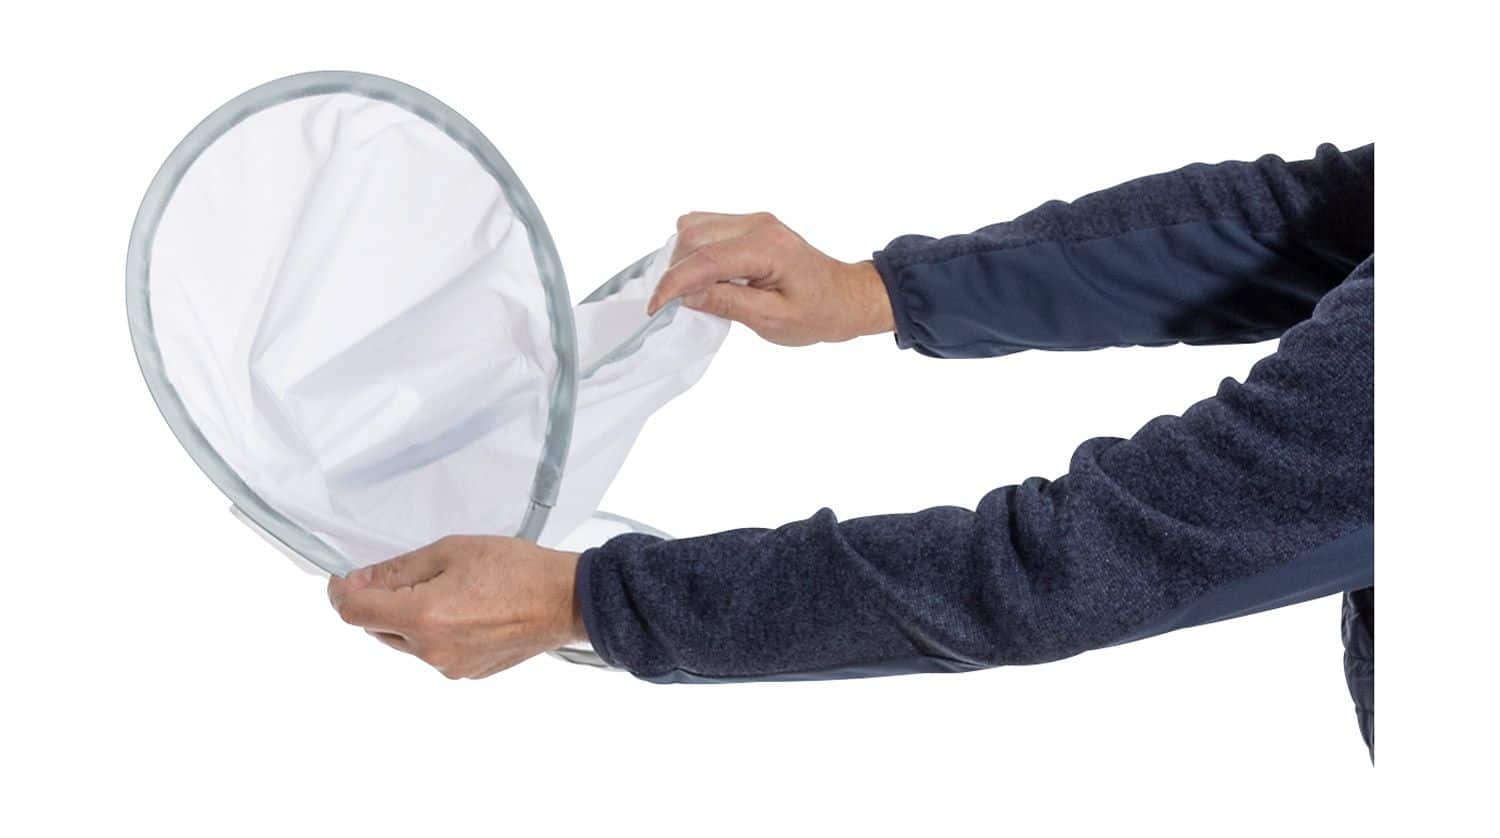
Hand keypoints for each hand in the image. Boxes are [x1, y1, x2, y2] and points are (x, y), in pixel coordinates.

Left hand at [327, 536, 583, 678]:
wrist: (565, 600)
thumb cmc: (515, 568)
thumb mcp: (452, 550)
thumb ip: (399, 569)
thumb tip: (360, 581)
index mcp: (423, 616)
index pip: (355, 612)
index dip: (342, 592)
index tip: (345, 579)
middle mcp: (430, 650)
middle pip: (378, 628)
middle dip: (383, 602)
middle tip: (411, 575)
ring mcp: (449, 667)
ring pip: (406, 642)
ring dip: (411, 619)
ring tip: (450, 592)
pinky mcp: (466, 674)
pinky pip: (433, 652)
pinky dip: (436, 633)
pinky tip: (467, 611)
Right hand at [647, 211, 893, 345]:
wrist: (845, 297)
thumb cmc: (819, 312)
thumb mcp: (774, 319)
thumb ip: (729, 304)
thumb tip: (687, 295)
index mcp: (767, 247)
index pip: (705, 260)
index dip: (673, 284)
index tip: (654, 308)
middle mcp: (758, 224)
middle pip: (693, 236)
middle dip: (675, 271)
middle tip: (673, 305)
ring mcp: (753, 220)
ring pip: (694, 227)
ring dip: (681, 259)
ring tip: (689, 292)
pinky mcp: (748, 224)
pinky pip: (707, 227)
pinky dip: (693, 249)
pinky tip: (701, 276)